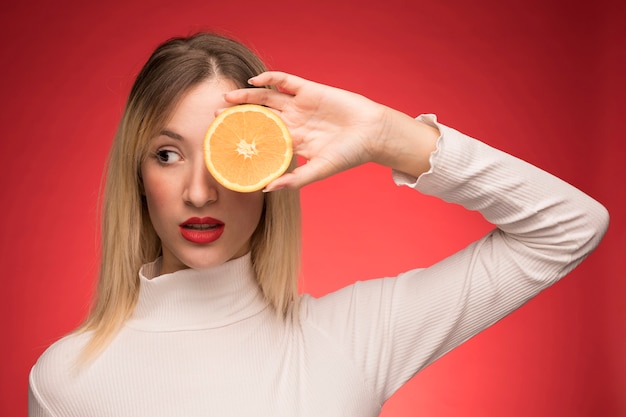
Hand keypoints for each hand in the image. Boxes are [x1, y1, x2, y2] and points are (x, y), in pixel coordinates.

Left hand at [223, 71, 438, 190]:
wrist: (374, 134)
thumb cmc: (350, 155)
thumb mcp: (319, 170)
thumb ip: (294, 180)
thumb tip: (266, 189)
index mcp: (294, 142)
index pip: (263, 140)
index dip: (244, 140)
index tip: (224, 143)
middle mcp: (294, 122)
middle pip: (259, 117)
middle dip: (238, 116)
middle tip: (215, 118)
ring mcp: (300, 105)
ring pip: (267, 98)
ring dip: (247, 97)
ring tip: (226, 99)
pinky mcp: (309, 90)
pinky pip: (285, 81)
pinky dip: (270, 79)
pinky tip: (253, 81)